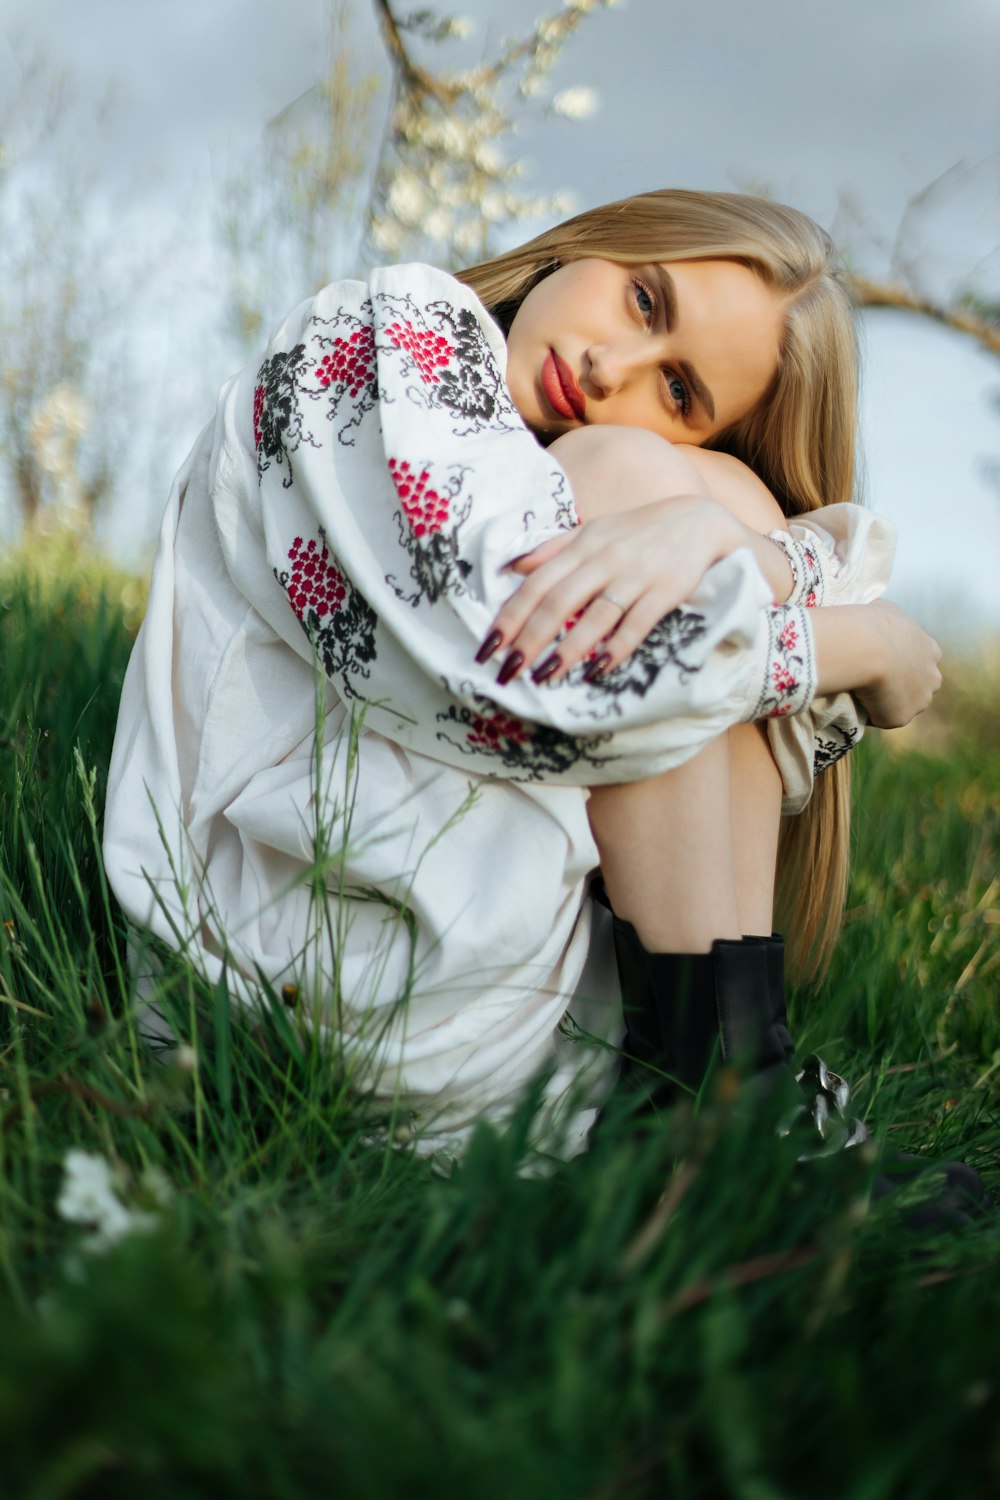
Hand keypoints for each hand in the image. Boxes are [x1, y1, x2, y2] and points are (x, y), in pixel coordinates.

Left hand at [475, 495, 740, 684]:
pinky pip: (637, 623)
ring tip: (545, 677)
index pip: (536, 584)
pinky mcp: (665, 592)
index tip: (488, 647)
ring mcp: (635, 576)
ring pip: (595, 615)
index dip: (511, 616)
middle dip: (530, 638)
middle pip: (559, 601)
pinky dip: (617, 646)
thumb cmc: (637, 533)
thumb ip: (552, 550)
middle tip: (509, 671)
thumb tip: (511, 568)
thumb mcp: (592, 532)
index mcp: (581, 546)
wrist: (699, 523)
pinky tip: (598, 669)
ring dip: (568, 648)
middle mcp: (603, 560)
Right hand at [812, 599, 941, 728]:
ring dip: (885, 701)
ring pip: (902, 704)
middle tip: (870, 681)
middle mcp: (932, 677)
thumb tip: (878, 623)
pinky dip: (870, 713)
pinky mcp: (902, 717)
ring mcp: (920, 699)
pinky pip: (882, 718)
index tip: (878, 661)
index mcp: (930, 650)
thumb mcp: (884, 610)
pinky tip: (854, 701)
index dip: (898, 662)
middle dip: (899, 686)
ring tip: (859, 693)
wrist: (865, 648)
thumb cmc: (870, 623)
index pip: (918, 661)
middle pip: (917, 686)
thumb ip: (889, 622)